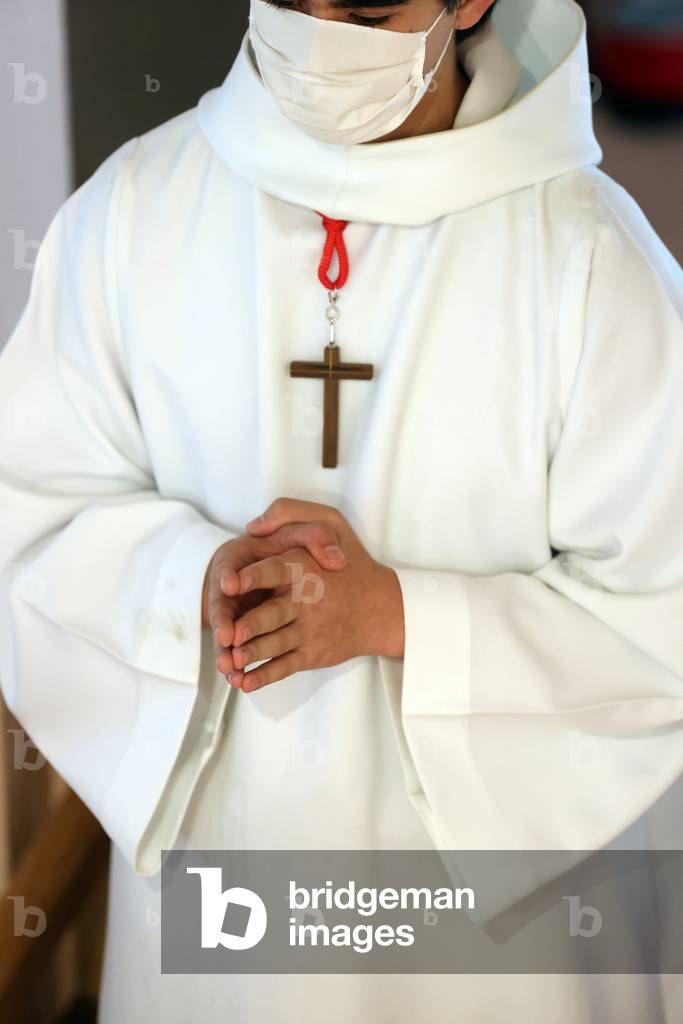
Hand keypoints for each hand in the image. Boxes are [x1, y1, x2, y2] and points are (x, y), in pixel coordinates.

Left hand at [227, 497, 404, 692]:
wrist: (382, 608)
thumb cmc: (350, 562)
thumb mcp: (332, 522)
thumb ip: (291, 514)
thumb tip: (255, 525)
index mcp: (304, 568)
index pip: (275, 570)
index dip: (252, 576)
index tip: (231, 582)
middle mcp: (307, 601)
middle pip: (273, 614)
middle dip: (251, 625)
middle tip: (231, 633)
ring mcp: (310, 630)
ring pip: (275, 644)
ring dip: (252, 654)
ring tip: (231, 660)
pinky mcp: (311, 654)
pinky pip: (285, 667)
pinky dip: (264, 676)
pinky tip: (244, 682)